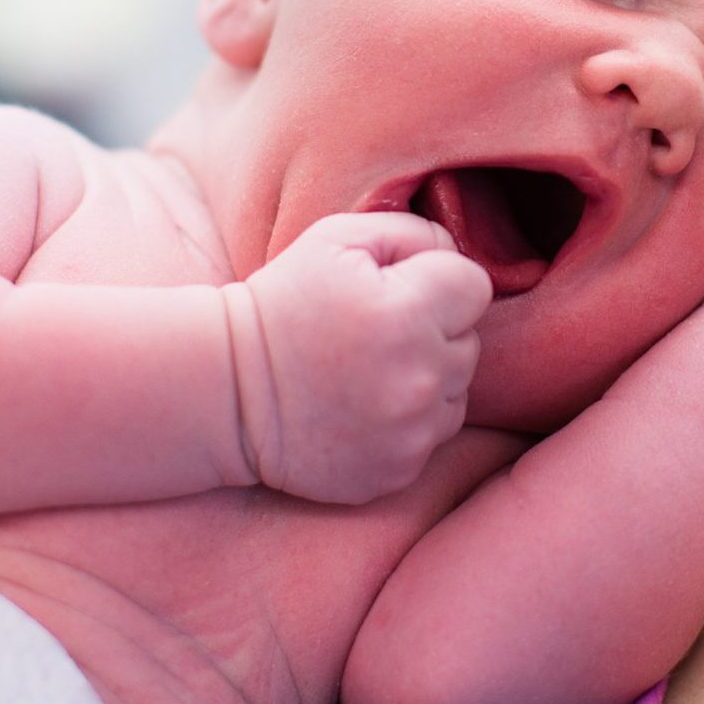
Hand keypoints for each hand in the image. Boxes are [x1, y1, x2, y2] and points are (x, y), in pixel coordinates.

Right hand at [224, 214, 492, 503]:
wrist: (229, 393)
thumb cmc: (284, 304)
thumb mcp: (336, 239)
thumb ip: (411, 232)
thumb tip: (454, 252)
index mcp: (407, 312)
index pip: (474, 286)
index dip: (438, 281)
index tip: (399, 291)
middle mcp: (420, 377)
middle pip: (468, 340)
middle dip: (433, 330)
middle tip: (375, 334)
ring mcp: (412, 431)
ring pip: (457, 391)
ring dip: (427, 378)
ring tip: (369, 372)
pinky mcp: (399, 471)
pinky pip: (433, 435)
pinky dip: (409, 422)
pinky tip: (363, 409)